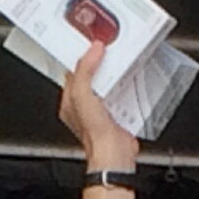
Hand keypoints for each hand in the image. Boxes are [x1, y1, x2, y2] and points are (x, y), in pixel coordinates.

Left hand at [59, 49, 139, 170]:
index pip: (73, 72)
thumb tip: (93, 51)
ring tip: (119, 61)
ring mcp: (101, 110)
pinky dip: (126, 85)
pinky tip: (129, 79)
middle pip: (91, 76)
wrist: (115, 154)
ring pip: (106, 83)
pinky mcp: (117, 113)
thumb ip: (84, 72)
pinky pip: (121, 93)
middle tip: (108, 50)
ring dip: (114, 73)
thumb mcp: (82, 96)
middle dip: (100, 63)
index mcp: (69, 102)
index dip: (81, 57)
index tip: (92, 44)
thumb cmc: (95, 134)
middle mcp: (83, 106)